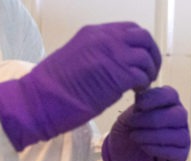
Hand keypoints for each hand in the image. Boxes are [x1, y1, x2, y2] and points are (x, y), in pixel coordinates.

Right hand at [0, 22, 160, 149]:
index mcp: (94, 33)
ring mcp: (110, 56)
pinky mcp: (115, 77)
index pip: (130, 29)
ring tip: (141, 87)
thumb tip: (116, 62)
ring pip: (146, 57)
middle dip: (152, 56)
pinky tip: (136, 95)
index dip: (141, 45)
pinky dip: (144, 87)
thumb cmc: (52, 87)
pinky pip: (142, 76)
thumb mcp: (76, 57)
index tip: (140, 62)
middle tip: (149, 74)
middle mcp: (104, 39)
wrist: (38, 100)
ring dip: (149, 73)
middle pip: (144, 38)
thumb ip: (97, 54)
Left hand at [102, 86, 190, 160]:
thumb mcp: (128, 116)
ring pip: (178, 135)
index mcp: (168, 105)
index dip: (156, 98)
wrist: (120, 160)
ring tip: (135, 137)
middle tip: (133, 123)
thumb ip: (139, 105)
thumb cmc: (127, 135)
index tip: (139, 104)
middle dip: (153, 119)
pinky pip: (176, 152)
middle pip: (178, 115)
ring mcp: (182, 138)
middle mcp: (178, 120)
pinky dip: (158, 149)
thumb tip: (143, 93)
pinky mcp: (180, 157)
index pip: (171, 95)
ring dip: (153, 135)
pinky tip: (144, 148)